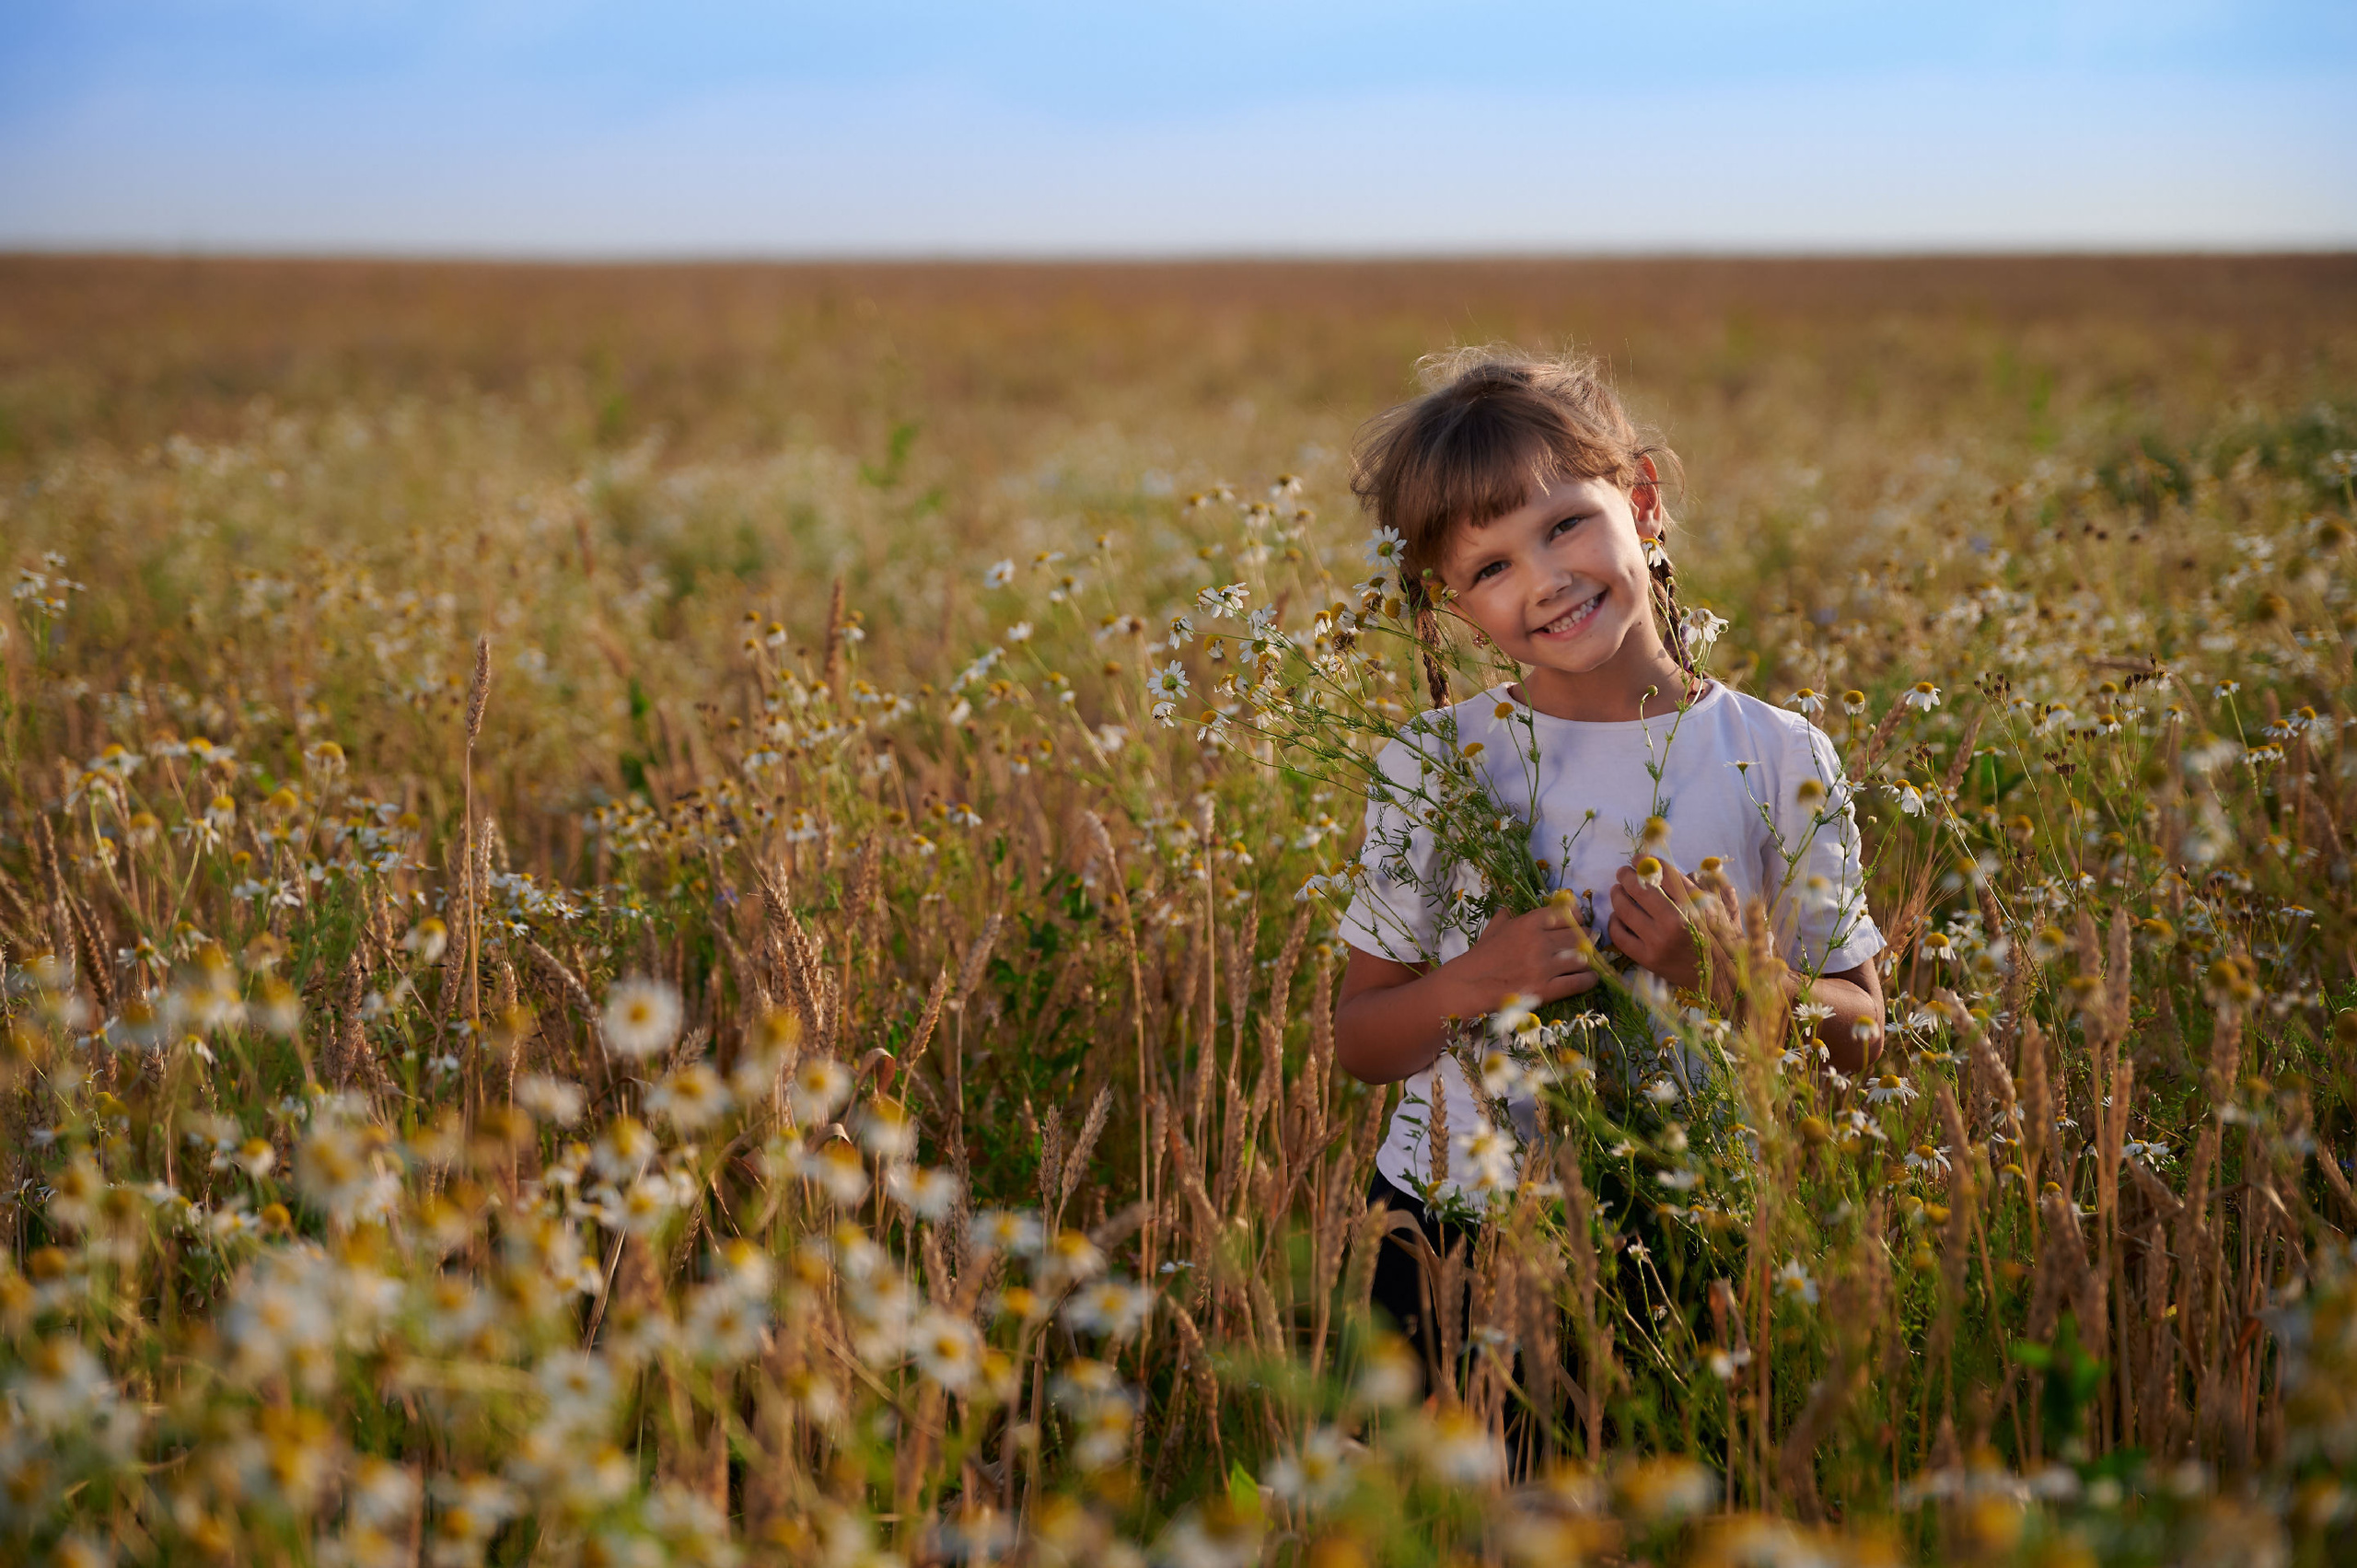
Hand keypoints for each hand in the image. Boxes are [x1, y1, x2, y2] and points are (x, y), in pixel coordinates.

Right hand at [1443, 900, 1599, 1012]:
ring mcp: (1544, 967)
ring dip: (1589, 960)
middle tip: (1589, 942)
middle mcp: (1540, 942)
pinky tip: (1590, 978)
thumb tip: (1509, 910)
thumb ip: (1505, 917)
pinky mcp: (1546, 990)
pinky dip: (1588, 979)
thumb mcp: (1493, 930)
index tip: (1579, 923)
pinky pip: (1578, 982)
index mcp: (1528, 923)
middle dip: (1587, 939)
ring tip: (1590, 962)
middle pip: (1579, 936)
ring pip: (1582, 958)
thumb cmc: (1480, 957)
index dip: (1577, 919)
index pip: (1566, 914)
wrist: (1469, 986)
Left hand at [1610, 856, 1739, 998]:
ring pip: (1625, 910)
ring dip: (1617, 895)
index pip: (1665, 874)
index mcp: (1696, 905)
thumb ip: (1709, 884)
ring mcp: (1659, 941)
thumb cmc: (1724, 940)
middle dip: (1627, 876)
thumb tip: (1687, 867)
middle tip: (1623, 873)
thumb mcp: (1723, 907)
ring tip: (1617, 890)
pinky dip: (1615, 922)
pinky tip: (1618, 916)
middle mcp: (1675, 921)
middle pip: (1640, 889)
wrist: (1723, 980)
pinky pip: (1620, 936)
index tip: (1638, 858)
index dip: (1647, 862)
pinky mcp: (1647, 959)